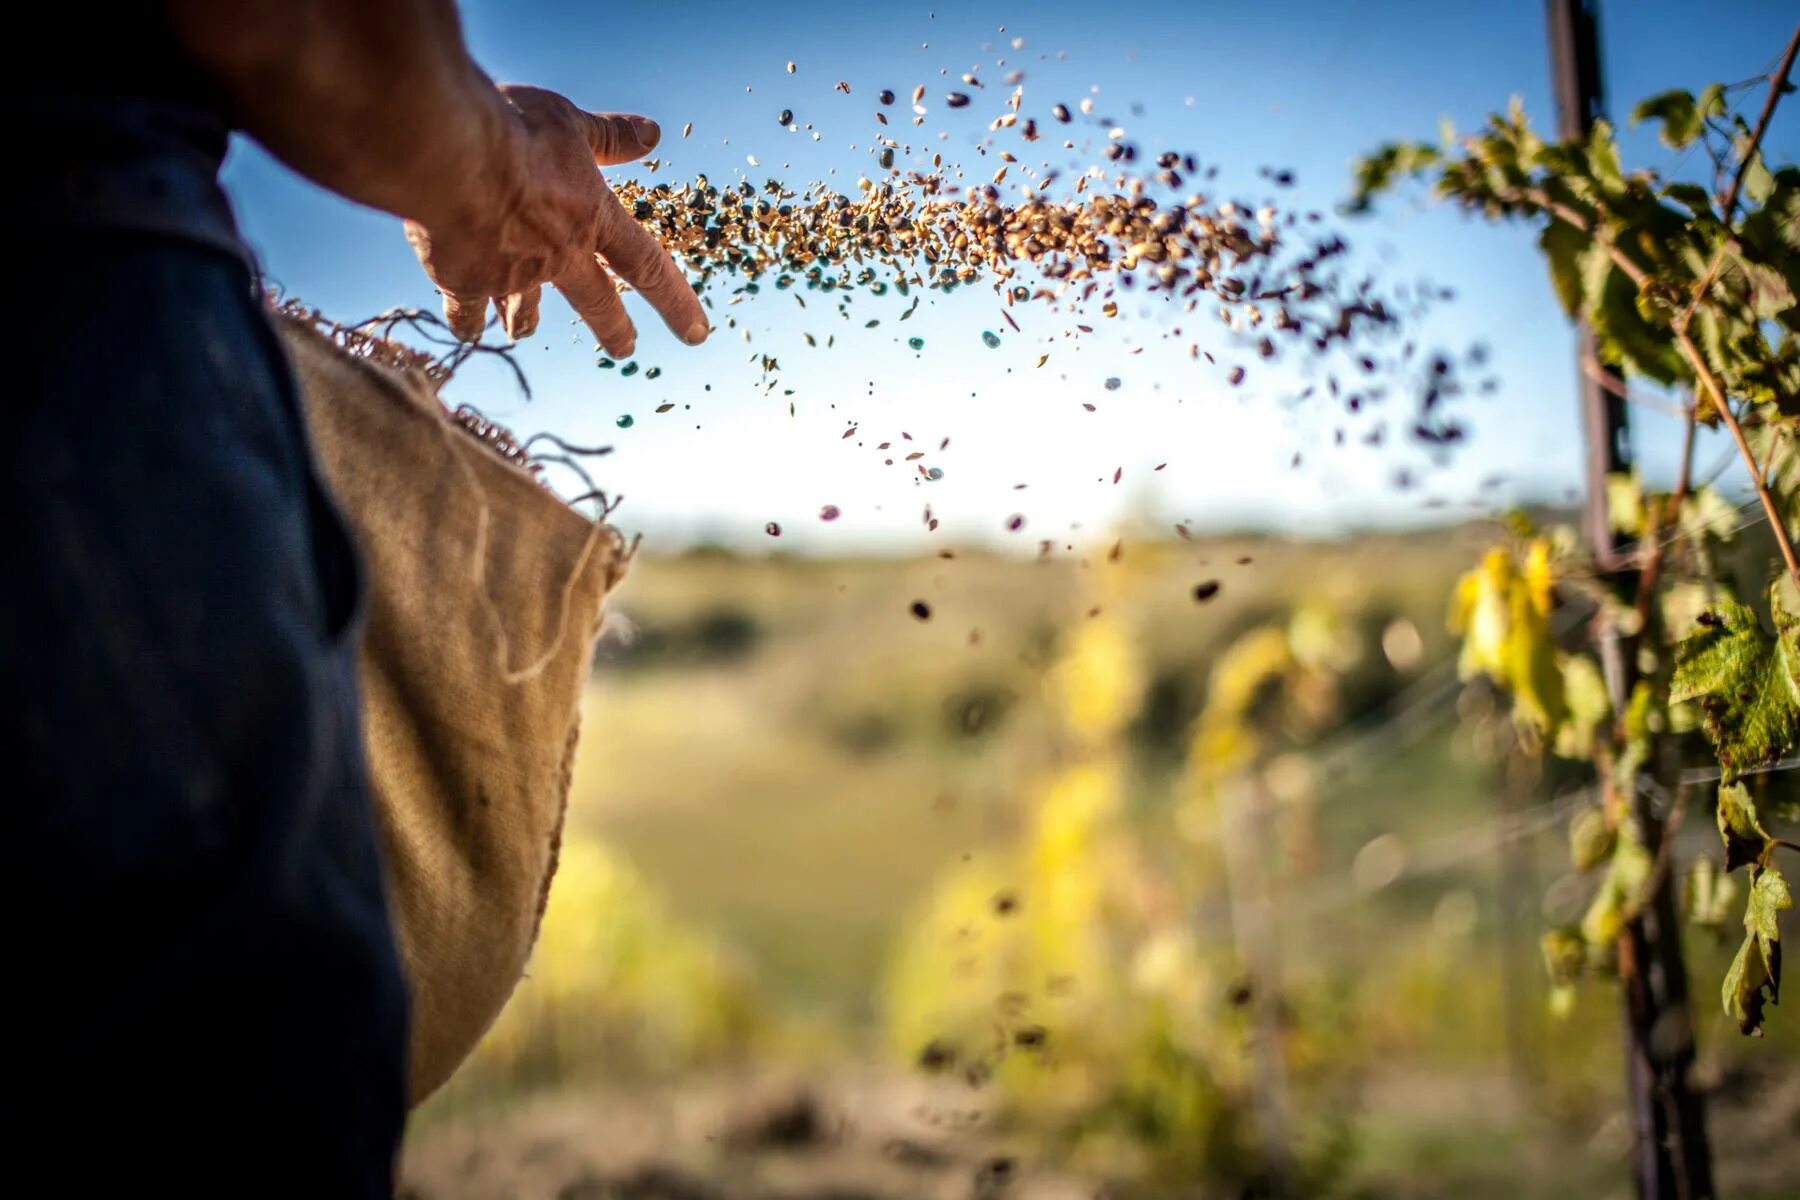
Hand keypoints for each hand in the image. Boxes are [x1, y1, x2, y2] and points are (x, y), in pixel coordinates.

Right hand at [403, 85, 708, 355]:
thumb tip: (652, 134)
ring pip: (525, 311)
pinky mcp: (464, 282)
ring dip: (525, 321)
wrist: (447, 153)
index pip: (648, 267)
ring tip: (523, 330)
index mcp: (593, 218)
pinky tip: (466, 326)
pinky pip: (468, 313)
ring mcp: (512, 275)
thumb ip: (609, 136)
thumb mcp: (570, 122)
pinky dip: (467, 320)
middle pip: (597, 303)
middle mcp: (560, 256)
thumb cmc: (512, 129)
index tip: (696, 334)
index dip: (675, 303)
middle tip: (625, 349)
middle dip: (613, 330)